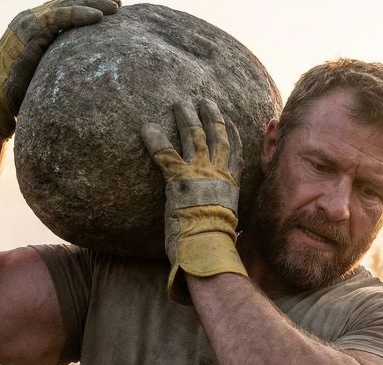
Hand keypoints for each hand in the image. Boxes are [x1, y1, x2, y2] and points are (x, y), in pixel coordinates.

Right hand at [0, 0, 120, 137]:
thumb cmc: (20, 90)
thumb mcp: (44, 68)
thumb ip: (59, 57)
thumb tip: (85, 66)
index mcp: (35, 25)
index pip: (64, 8)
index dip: (87, 5)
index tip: (111, 8)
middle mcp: (31, 19)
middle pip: (67, 2)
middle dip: (94, 0)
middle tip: (119, 3)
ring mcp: (29, 23)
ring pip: (66, 5)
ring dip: (93, 4)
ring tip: (116, 7)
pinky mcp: (30, 32)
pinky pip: (59, 18)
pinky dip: (79, 15)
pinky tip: (98, 17)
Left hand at [141, 99, 246, 303]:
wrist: (209, 246)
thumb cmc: (217, 245)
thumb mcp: (231, 228)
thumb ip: (229, 222)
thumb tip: (232, 235)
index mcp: (232, 185)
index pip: (236, 153)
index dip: (234, 135)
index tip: (230, 122)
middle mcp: (218, 173)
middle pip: (217, 136)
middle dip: (212, 116)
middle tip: (205, 101)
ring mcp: (199, 172)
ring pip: (194, 135)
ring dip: (187, 116)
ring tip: (180, 103)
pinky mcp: (179, 177)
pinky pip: (164, 152)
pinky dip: (155, 139)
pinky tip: (147, 127)